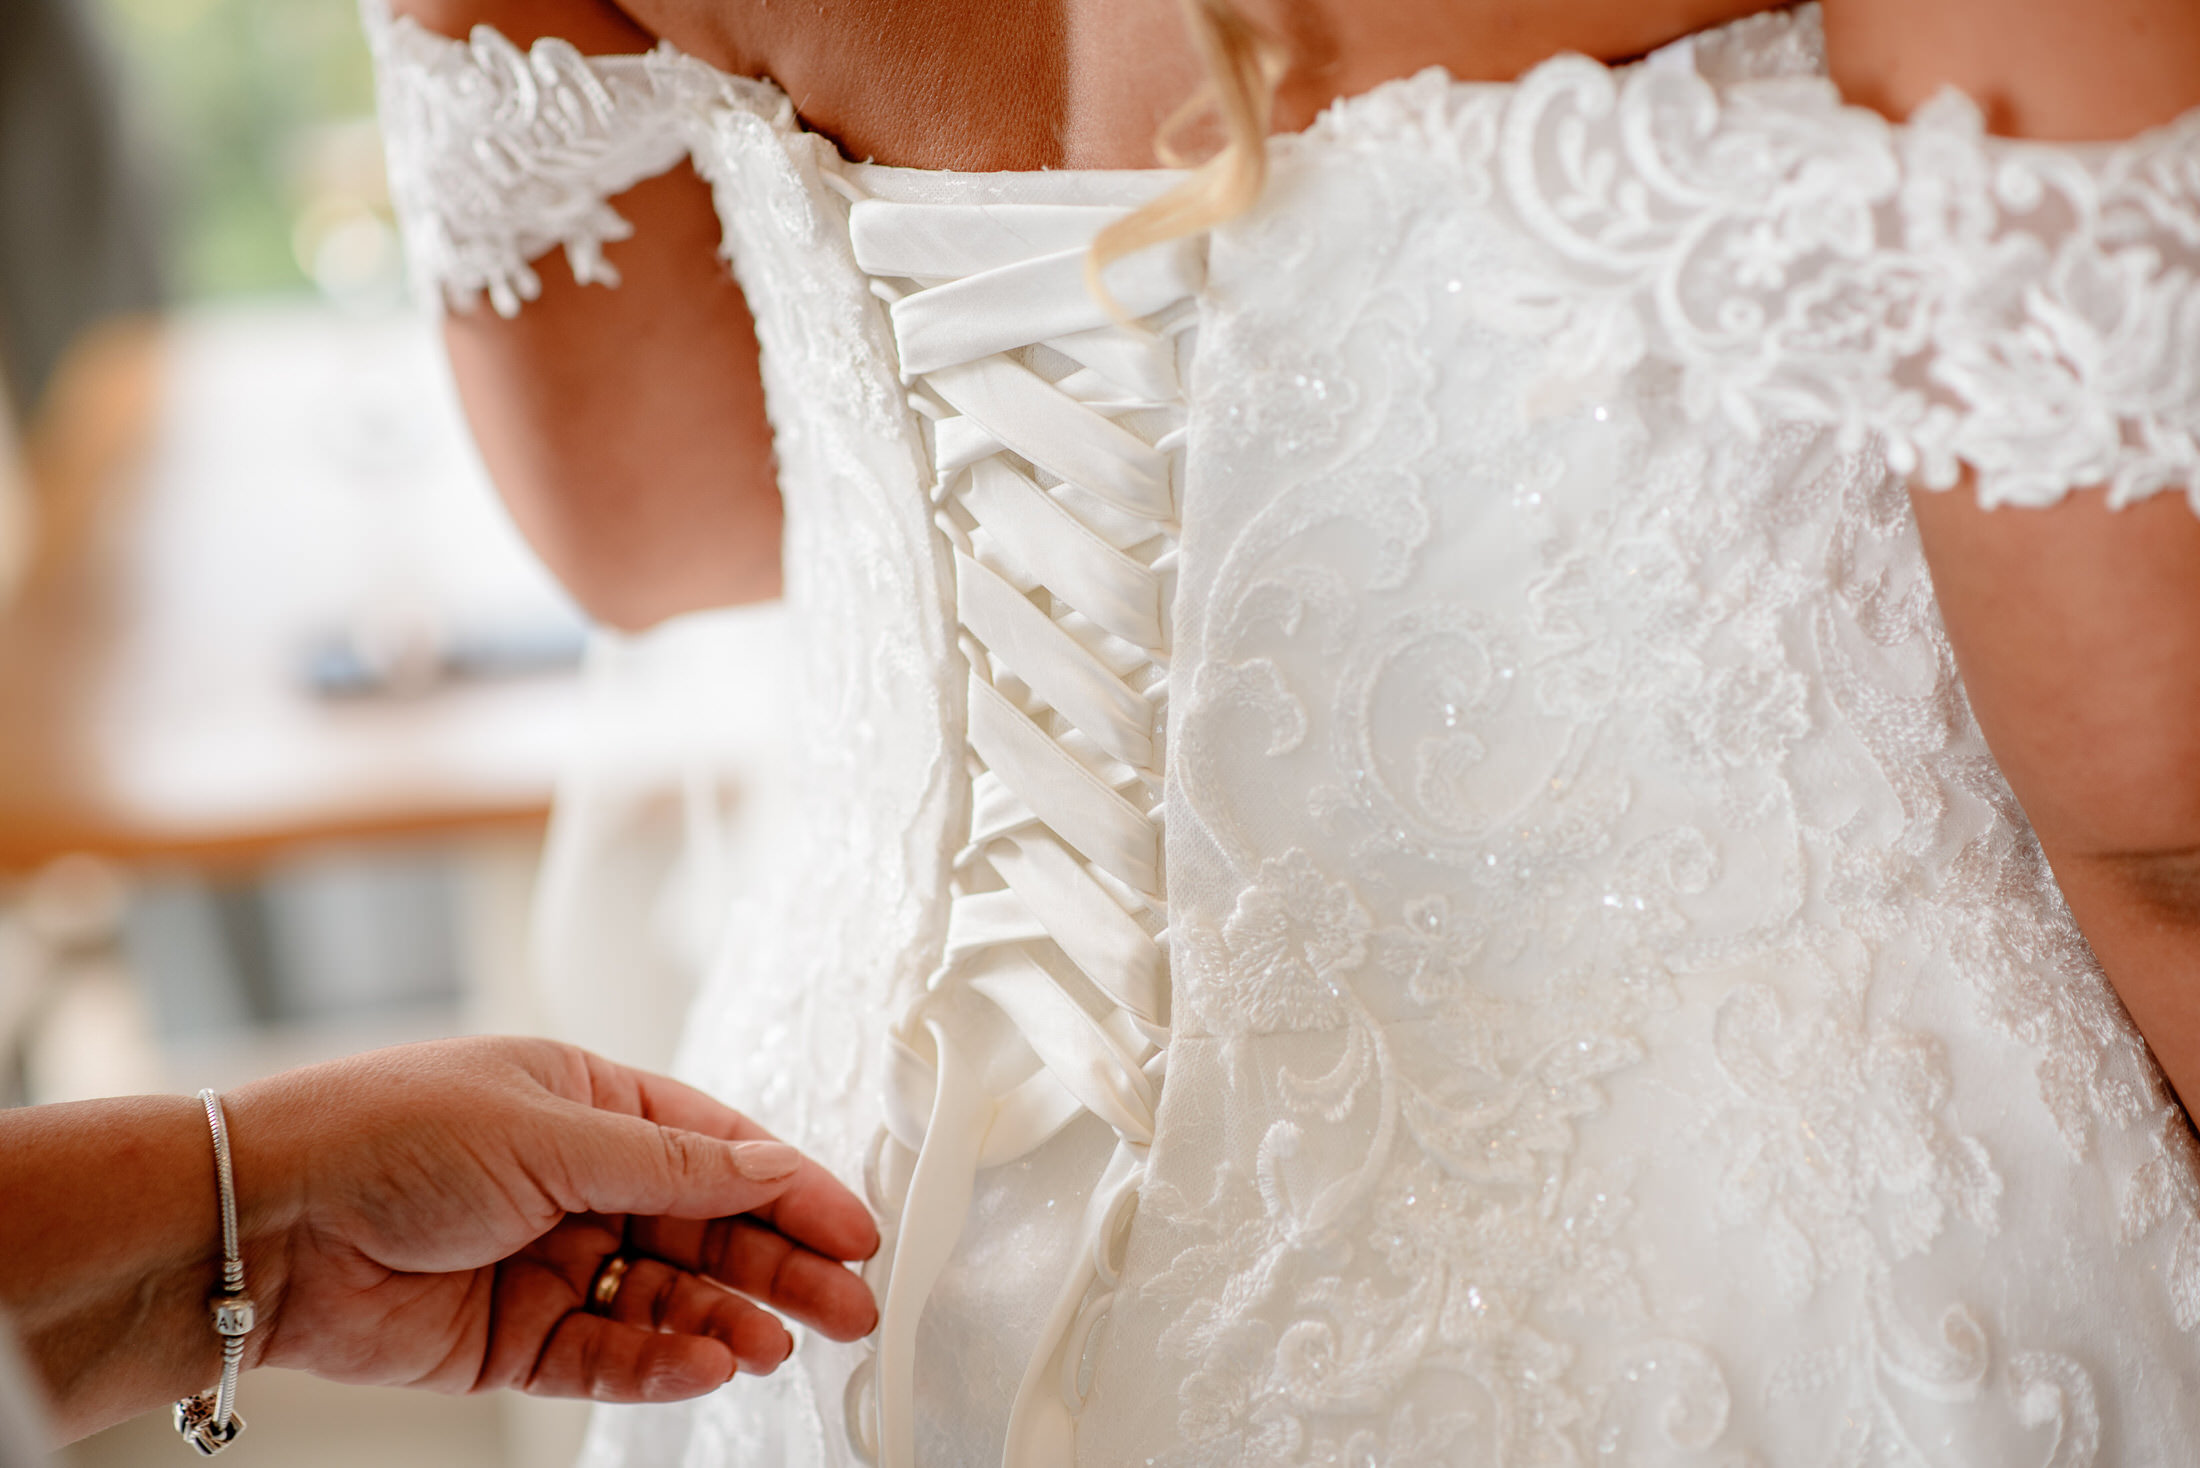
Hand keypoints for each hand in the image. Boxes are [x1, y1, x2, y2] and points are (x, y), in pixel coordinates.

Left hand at [228, 1037, 877, 1400]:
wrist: (266, 1224)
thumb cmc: (390, 1133)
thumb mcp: (552, 1129)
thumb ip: (673, 1164)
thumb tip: (771, 1164)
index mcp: (594, 1106)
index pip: (721, 1150)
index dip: (792, 1189)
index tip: (855, 1231)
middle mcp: (581, 1183)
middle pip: (709, 1232)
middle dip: (781, 1268)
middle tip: (847, 1306)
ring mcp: (554, 1262)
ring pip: (669, 1302)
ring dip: (725, 1321)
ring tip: (773, 1344)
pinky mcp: (519, 1338)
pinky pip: (610, 1356)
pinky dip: (658, 1364)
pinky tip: (701, 1364)